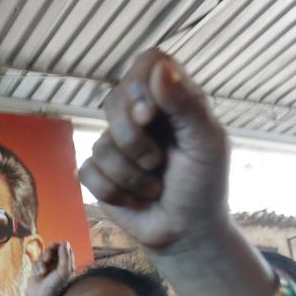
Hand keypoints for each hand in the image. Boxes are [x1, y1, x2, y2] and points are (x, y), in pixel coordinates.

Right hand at [26, 241, 74, 295]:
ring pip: (44, 254)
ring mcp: (48, 267)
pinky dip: (37, 266)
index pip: (66, 249)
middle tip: (46, 258)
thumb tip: (64, 242)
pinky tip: (38, 274)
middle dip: (49, 252)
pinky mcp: (39, 269)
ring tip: (42, 271)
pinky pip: (37, 260)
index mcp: (67, 265)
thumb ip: (65, 255)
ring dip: (42, 261)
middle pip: (54, 249)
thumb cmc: (54, 286)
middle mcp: (59, 265)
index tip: (56, 248)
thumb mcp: (62, 270)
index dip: (60, 247)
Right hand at [78, 49, 230, 250]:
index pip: (147, 62)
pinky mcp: (99, 172)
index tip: (151, 115)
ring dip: (131, 175)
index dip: (141, 85)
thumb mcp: (206, 143)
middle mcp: (141, 116)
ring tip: (154, 187)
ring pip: (101, 143)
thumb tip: (159, 68)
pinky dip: (115, 191)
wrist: (185, 233)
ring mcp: (116, 144)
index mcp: (172, 99)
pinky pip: (89, 171)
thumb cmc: (203, 186)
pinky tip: (135, 199)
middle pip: (113, 100)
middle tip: (158, 162)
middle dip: (133, 139)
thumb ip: (185, 104)